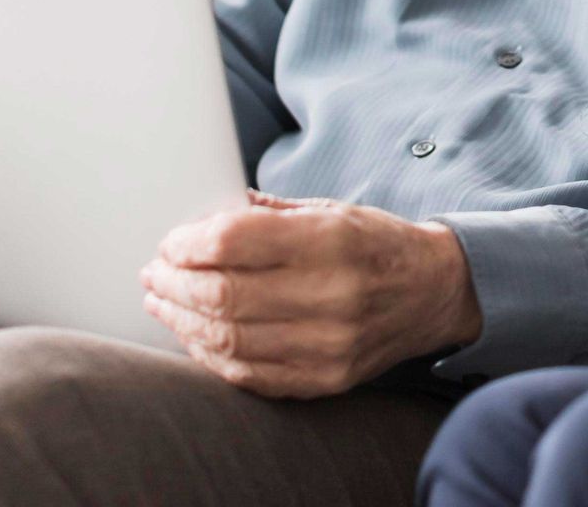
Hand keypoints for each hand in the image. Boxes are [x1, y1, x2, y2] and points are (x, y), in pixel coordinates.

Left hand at [140, 190, 482, 398]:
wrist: (433, 291)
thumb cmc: (373, 243)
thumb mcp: (329, 209)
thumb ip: (266, 213)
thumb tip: (202, 219)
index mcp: (330, 239)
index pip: (234, 242)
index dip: (188, 244)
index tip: (170, 243)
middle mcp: (332, 293)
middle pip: (223, 294)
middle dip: (175, 284)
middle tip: (154, 273)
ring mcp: (329, 342)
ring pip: (228, 339)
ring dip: (182, 321)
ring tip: (163, 302)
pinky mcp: (326, 378)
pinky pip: (249, 373)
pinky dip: (210, 356)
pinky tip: (195, 335)